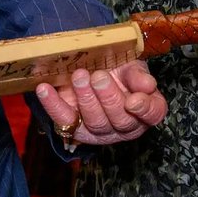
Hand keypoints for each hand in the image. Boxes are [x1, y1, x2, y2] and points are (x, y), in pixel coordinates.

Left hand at [34, 60, 166, 146]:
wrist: (91, 68)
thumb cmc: (117, 70)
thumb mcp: (130, 65)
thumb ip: (138, 75)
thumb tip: (147, 85)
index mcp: (145, 108)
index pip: (153, 114)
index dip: (144, 109)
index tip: (133, 100)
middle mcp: (125, 124)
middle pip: (121, 120)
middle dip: (109, 98)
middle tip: (99, 76)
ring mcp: (99, 130)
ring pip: (95, 122)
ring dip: (86, 99)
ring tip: (79, 76)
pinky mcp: (74, 127)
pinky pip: (63, 119)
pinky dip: (52, 104)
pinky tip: (44, 89)